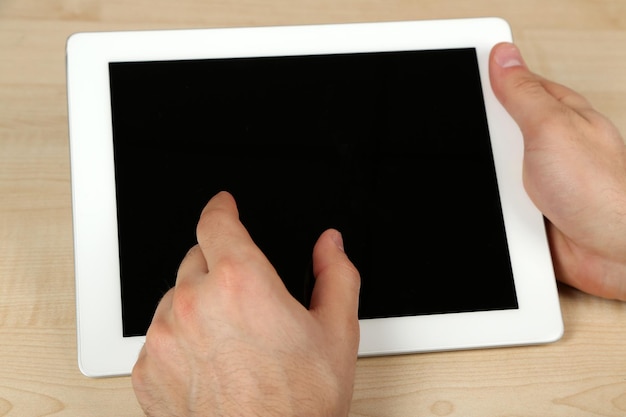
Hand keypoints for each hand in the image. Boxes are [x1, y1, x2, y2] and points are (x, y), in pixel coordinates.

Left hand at [132, 191, 360, 416]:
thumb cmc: (299, 405)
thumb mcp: (336, 333)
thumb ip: (335, 275)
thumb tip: (330, 246)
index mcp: (241, 283)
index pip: (216, 222)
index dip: (221, 208)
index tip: (223, 205)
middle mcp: (195, 303)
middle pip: (196, 259)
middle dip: (219, 267)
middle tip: (245, 301)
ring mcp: (165, 337)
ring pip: (175, 298)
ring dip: (197, 305)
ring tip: (231, 342)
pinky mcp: (147, 370)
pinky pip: (159, 336)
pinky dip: (179, 340)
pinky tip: (209, 365)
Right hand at [489, 42, 625, 300]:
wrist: (613, 255)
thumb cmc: (603, 193)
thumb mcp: (553, 129)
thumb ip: (523, 94)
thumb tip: (503, 57)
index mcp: (556, 113)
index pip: (509, 85)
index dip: (482, 85)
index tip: (464, 94)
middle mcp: (545, 144)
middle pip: (491, 131)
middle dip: (481, 143)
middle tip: (496, 156)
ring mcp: (534, 178)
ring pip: (488, 170)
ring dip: (488, 182)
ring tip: (506, 192)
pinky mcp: (525, 210)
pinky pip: (492, 203)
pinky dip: (491, 209)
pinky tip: (502, 213)